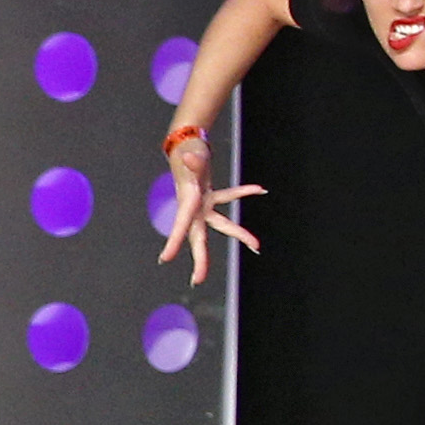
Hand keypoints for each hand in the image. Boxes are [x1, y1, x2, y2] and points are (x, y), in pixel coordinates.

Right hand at [158, 136, 264, 283]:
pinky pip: (227, 197)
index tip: (165, 258)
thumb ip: (192, 161)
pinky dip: (243, 191)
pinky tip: (260, 189)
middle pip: (199, 237)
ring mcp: (202, 204)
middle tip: (198, 279)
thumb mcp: (189, 155)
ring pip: (221, 224)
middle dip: (200, 259)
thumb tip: (191, 158)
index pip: (180, 225)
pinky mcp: (209, 196)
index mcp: (187, 201)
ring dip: (239, 233)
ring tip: (256, 244)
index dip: (174, 241)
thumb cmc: (186, 151)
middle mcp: (194, 208)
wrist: (186, 145)